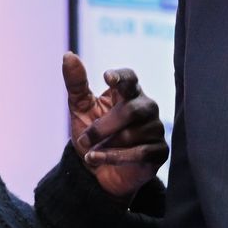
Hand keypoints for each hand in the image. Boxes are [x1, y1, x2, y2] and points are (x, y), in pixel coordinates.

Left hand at [62, 52, 167, 201]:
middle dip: (104, 127)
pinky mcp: (159, 151)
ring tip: (91, 152)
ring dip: (106, 145)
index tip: (107, 78)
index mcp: (128, 93)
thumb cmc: (92, 136)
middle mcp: (146, 107)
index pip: (130, 78)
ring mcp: (155, 129)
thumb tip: (68, 55)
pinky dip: (114, 158)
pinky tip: (96, 160)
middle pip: (131, 110)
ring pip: (133, 134)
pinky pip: (140, 153)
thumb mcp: (80, 108)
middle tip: (85, 139)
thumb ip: (76, 83)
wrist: (96, 172)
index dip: (121, 77)